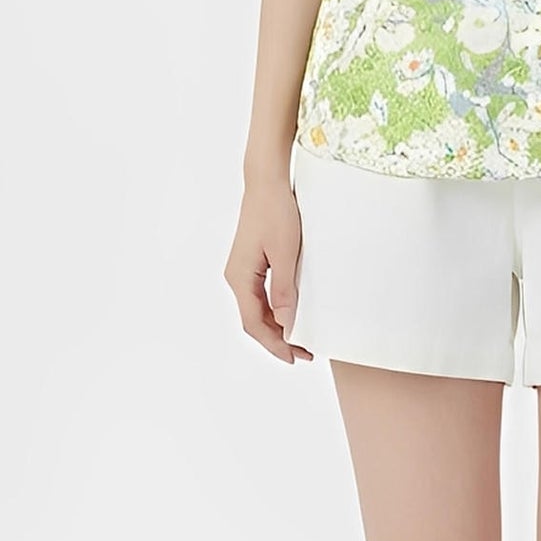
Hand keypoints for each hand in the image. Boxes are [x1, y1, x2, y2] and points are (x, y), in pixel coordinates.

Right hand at [225, 174, 314, 364]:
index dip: (274, 344)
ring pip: (257, 309)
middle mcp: (236, 277)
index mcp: (240, 278)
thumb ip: (283, 290)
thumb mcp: (284, 253)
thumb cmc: (276, 212)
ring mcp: (242, 270)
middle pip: (254, 320)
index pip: (254, 323)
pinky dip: (274, 310)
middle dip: (277, 340)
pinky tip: (290, 314)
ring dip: (276, 326)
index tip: (295, 357)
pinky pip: (260, 295)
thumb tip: (284, 323)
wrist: (267, 182)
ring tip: (299, 339)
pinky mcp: (251, 262)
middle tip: (303, 354)